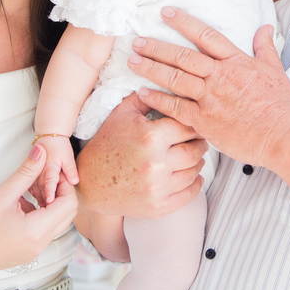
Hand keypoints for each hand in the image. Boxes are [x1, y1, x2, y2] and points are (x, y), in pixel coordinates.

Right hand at [0, 145, 77, 274]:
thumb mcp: (2, 194)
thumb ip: (26, 172)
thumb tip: (41, 152)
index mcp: (36, 231)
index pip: (68, 204)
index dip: (64, 185)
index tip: (52, 173)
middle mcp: (40, 245)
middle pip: (67, 215)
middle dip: (60, 194)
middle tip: (45, 180)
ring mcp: (34, 252)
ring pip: (56, 224)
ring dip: (49, 206)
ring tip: (30, 192)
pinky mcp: (27, 254)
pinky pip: (43, 233)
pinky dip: (39, 217)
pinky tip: (20, 207)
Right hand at [74, 92, 206, 218]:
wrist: (90, 183)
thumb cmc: (106, 145)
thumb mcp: (122, 114)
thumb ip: (146, 97)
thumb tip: (165, 83)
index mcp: (151, 136)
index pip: (187, 126)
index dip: (193, 123)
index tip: (194, 124)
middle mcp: (157, 163)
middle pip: (195, 150)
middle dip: (199, 143)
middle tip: (199, 140)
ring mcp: (158, 187)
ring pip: (194, 171)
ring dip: (198, 163)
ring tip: (195, 157)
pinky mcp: (158, 206)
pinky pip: (189, 194)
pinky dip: (195, 184)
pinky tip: (194, 176)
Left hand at [127, 7, 289, 168]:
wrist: (282, 136)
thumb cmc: (280, 106)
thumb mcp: (275, 70)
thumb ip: (265, 47)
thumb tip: (265, 27)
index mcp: (236, 62)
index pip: (206, 36)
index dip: (184, 22)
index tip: (166, 13)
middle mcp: (219, 77)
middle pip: (182, 56)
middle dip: (157, 47)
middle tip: (137, 41)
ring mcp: (210, 99)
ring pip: (174, 79)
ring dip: (151, 69)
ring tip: (132, 61)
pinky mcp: (204, 121)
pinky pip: (175, 108)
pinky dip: (157, 99)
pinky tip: (142, 93)